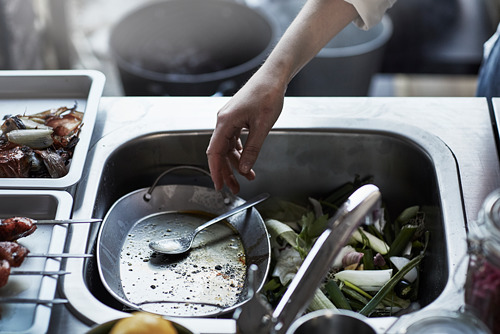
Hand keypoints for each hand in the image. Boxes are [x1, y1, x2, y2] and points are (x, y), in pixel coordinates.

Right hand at [206, 72, 285, 193]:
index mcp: (225, 122)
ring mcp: (230, 120)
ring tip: (246, 178)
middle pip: (220, 153)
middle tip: (234, 188)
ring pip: (228, 148)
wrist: (273, 77)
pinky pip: (234, 140)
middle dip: (227, 172)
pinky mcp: (237, 119)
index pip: (215, 153)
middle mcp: (224, 121)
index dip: (216, 171)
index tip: (219, 185)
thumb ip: (252, 149)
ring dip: (236, 164)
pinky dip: (240, 152)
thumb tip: (245, 168)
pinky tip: (247, 162)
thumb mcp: (262, 126)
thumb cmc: (267, 94)